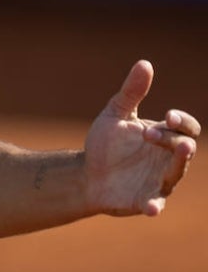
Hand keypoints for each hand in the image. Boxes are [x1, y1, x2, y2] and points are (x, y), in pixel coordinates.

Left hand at [84, 60, 198, 215]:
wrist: (85, 173)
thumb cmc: (106, 144)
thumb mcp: (116, 115)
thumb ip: (131, 93)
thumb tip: (145, 63)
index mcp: (166, 137)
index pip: (186, 127)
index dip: (181, 121)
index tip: (167, 116)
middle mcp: (169, 160)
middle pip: (184, 149)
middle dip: (173, 140)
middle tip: (150, 134)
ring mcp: (159, 181)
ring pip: (175, 174)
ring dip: (177, 165)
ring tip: (180, 152)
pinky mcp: (145, 200)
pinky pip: (155, 204)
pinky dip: (154, 206)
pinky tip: (151, 208)